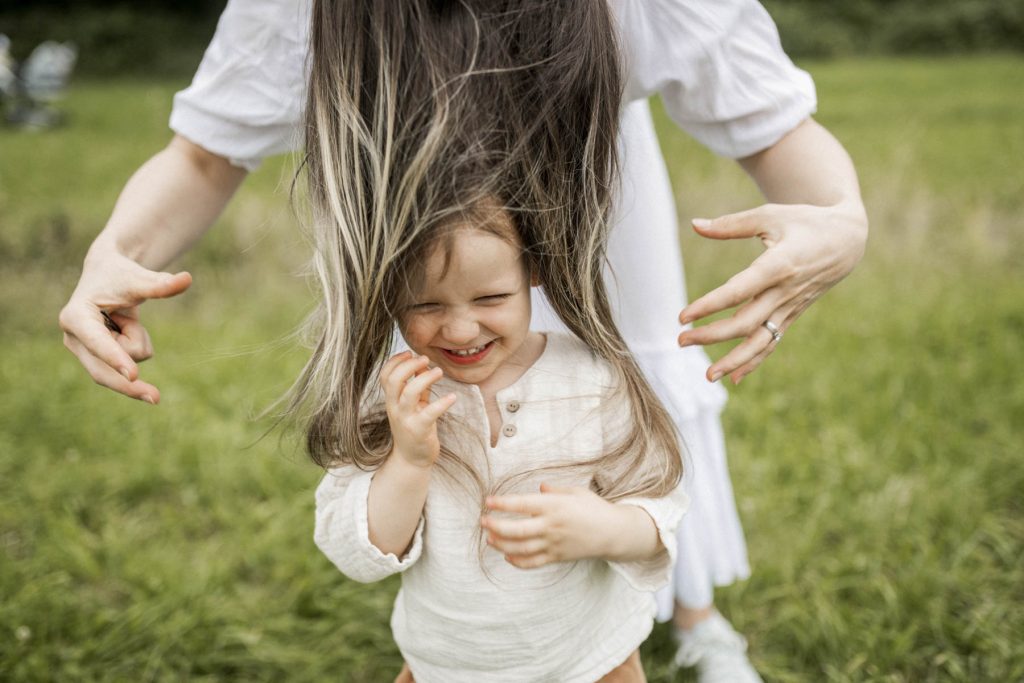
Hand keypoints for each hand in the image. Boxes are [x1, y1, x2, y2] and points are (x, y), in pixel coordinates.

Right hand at [59, 249, 192, 402]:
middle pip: (103, 372)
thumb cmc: (119, 275)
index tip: (134, 375)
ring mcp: (84, 352)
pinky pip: (130, 364)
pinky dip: (138, 343)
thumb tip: (187, 279)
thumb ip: (159, 284)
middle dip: (129, 386)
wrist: (107, 278)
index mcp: (75, 317)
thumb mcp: (137, 278)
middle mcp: (74, 339)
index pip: (98, 341)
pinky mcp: (97, 360)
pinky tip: (126, 328)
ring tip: (127, 316)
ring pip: (124, 365)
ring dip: (137, 339)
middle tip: (158, 398)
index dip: (115, 358)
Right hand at [380, 352, 456, 467]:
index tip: (410, 353)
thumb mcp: (413, 405)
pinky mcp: (419, 430)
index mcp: (392, 400)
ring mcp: (406, 419)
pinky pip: (430, 413)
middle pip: (394, 380)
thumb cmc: (414, 428)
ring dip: (425, 378)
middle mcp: (395, 408)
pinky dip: (442, 403)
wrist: (412, 459)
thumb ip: (417, 386)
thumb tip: (423, 364)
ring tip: (439, 371)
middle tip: (426, 359)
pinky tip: (453, 397)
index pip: (385, 375)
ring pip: (409, 393)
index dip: (395, 361)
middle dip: (409, 365)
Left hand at [482, 483, 652, 568]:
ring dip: (501, 544)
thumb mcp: (576, 492)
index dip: (502, 504)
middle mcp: (551, 526)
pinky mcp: (557, 557)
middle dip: (495, 526)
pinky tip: (507, 555)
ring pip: (520, 548)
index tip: (488, 501)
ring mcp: (553, 544)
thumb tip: (538, 488)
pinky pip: (533, 562)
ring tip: (489, 539)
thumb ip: (555, 491)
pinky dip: (517, 561)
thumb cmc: (594, 508)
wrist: (613, 533)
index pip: (522, 504)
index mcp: (555, 506)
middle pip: (516, 530)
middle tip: (483, 521)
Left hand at [678, 200, 866, 383]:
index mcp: (778, 264)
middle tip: (680, 341)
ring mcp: (790, 307)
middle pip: (746, 322)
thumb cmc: (805, 222)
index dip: (709, 305)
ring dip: (734, 360)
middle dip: (712, 335)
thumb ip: (730, 224)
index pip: (738, 290)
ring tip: (708, 375)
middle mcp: (784, 291)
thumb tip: (694, 225)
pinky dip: (754, 362)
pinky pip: (773, 342)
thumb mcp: (770, 215)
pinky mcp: (793, 315)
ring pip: (761, 341)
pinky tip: (734, 378)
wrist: (848, 240)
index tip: (683, 316)